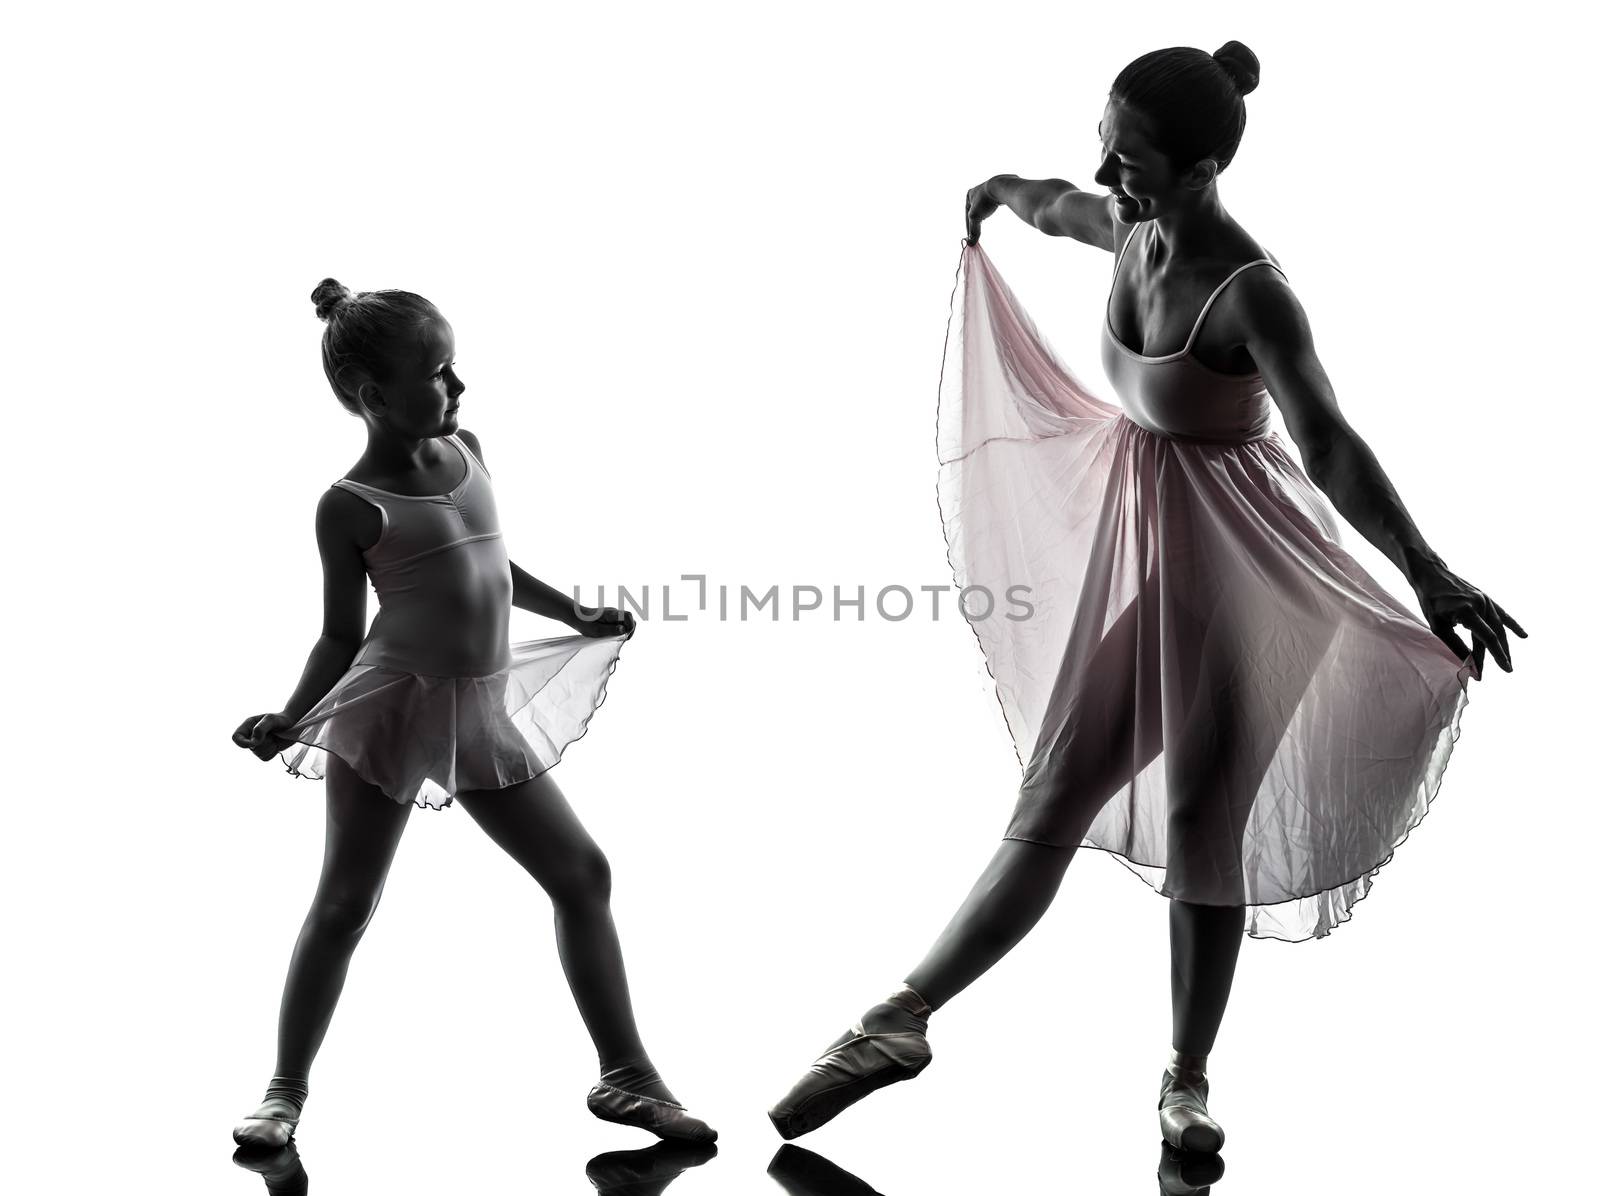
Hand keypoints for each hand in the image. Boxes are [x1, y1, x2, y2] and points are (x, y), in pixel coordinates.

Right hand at [232, 711, 299, 760]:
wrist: (293, 725)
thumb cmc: (281, 719)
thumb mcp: (271, 719)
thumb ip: (261, 728)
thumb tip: (254, 742)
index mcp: (248, 726)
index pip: (236, 737)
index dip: (242, 743)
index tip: (253, 744)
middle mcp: (250, 736)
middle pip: (250, 748)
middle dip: (264, 743)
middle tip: (273, 735)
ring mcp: (257, 745)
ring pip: (258, 754)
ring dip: (270, 747)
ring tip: (275, 738)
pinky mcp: (265, 752)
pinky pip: (265, 758)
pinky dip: (273, 752)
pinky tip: (276, 744)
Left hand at [572, 604, 635, 639]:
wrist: (577, 616)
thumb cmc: (585, 624)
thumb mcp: (596, 631)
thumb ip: (611, 630)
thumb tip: (624, 630)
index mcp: (611, 614)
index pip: (628, 616)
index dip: (630, 626)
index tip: (625, 636)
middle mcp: (614, 612)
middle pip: (630, 618)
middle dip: (630, 629)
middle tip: (623, 639)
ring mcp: (614, 614)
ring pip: (626, 621)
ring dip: (626, 630)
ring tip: (618, 638)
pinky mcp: (612, 617)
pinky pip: (621, 622)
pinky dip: (621, 630)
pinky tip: (614, 635)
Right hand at [965, 177, 1004, 244]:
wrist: (1002, 188)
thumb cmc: (985, 201)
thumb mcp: (976, 218)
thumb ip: (973, 231)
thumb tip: (970, 244)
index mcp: (969, 194)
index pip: (967, 214)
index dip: (968, 226)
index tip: (970, 236)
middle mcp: (977, 190)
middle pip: (975, 209)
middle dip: (976, 219)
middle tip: (976, 229)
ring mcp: (988, 189)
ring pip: (984, 205)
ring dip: (984, 212)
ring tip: (984, 218)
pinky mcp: (999, 190)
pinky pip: (993, 201)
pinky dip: (991, 207)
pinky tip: (993, 209)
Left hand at [1409, 558, 1526, 676]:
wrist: (1431, 574)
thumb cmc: (1431, 602)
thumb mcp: (1438, 626)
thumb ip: (1455, 645)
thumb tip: (1469, 665)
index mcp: (1467, 611)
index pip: (1488, 638)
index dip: (1496, 656)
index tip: (1505, 670)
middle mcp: (1480, 604)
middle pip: (1495, 634)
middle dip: (1500, 654)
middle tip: (1507, 670)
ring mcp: (1484, 600)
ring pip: (1499, 626)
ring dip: (1504, 644)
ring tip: (1508, 660)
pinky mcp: (1485, 597)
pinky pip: (1502, 614)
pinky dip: (1512, 625)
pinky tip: (1523, 635)